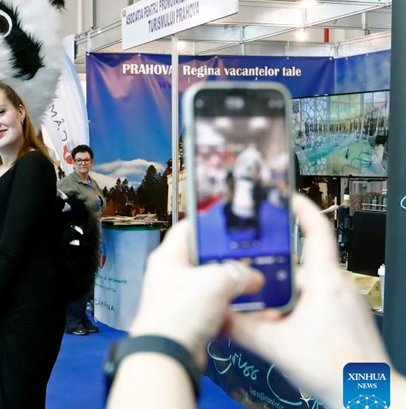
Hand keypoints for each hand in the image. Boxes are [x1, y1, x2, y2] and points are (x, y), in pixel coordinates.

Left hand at [129, 218, 263, 368]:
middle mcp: (172, 276)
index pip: (188, 229)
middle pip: (205, 259)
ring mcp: (181, 299)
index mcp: (168, 258)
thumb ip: (239, 274)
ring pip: (213, 286)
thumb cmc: (177, 314)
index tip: (230, 223)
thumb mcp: (215, 282)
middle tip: (252, 257)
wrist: (169, 355)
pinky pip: (216, 309)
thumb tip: (254, 278)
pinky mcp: (191, 320)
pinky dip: (233, 310)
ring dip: (235, 287)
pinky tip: (252, 310)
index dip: (209, 223)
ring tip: (257, 283)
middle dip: (230, 260)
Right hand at [228, 194, 390, 407]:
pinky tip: (280, 330)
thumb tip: (215, 314)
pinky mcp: (345, 318)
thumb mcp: (276, 346)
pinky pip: (313, 303)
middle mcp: (338, 287)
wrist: (369, 397)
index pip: (316, 232)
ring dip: (281, 300)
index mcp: (325, 282)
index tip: (285, 197)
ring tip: (263, 318)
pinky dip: (293, 311)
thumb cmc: (338, 370)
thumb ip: (240, 327)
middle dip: (272, 278)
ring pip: (304, 288)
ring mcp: (344, 303)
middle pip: (297, 267)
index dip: (301, 210)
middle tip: (248, 284)